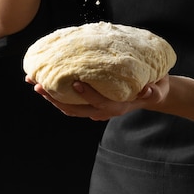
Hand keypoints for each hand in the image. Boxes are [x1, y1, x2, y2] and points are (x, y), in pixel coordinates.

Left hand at [25, 75, 169, 120]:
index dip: (87, 94)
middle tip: (39, 85)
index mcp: (118, 106)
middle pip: (76, 108)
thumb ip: (153, 91)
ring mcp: (95, 109)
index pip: (99, 102)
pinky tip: (46, 83)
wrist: (151, 94)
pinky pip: (70, 103)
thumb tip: (148, 90)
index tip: (74, 83)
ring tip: (35, 84)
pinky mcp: (90, 103)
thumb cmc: (155, 88)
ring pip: (69, 107)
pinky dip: (57, 95)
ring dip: (51, 97)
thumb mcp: (158, 89)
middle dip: (55, 98)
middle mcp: (103, 110)